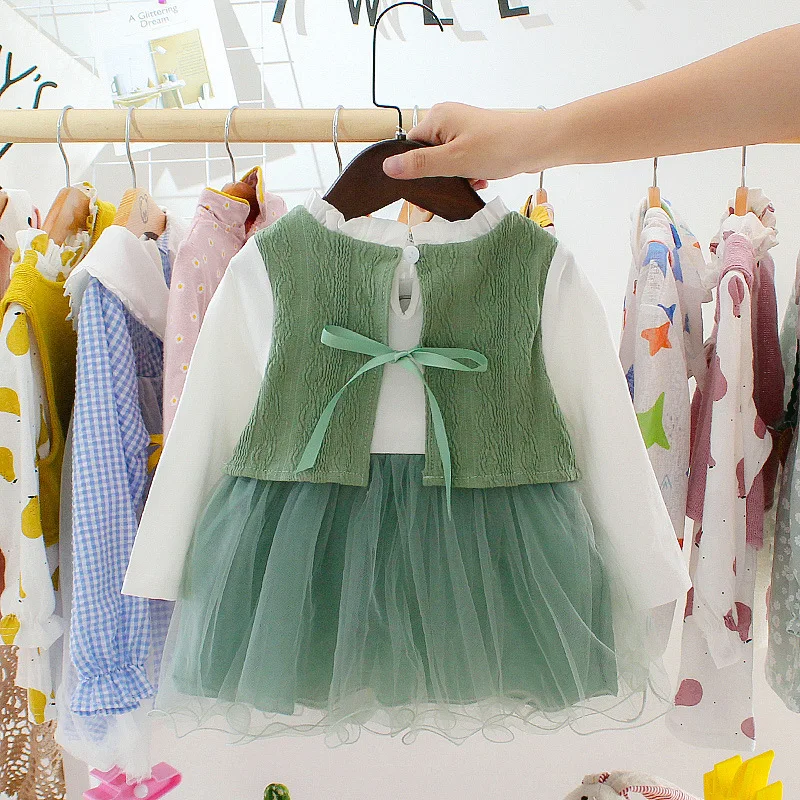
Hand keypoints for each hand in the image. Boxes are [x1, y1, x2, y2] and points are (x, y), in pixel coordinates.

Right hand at [383, 103, 545, 183]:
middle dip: (439, 174)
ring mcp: (464, 129)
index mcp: (437, 117)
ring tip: (473, 179)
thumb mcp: (453, 160)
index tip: (423, 184)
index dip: (414, 168)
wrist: (539, 144)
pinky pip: (462, 162)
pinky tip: (481, 179)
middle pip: (427, 155)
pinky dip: (469, 174)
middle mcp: (448, 119)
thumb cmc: (500, 146)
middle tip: (454, 181)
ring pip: (446, 162)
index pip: (409, 147)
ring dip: (456, 176)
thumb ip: (419, 164)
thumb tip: (388, 167)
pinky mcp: (477, 140)